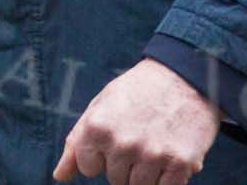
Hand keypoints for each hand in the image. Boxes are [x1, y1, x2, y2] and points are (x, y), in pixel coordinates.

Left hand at [54, 57, 219, 184]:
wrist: (186, 73)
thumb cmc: (140, 90)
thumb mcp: (102, 105)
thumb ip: (77, 142)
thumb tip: (60, 176)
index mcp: (98, 128)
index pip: (89, 168)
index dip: (103, 153)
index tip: (118, 133)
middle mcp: (122, 144)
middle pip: (115, 180)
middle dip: (127, 162)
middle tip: (142, 133)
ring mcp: (152, 155)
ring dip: (148, 171)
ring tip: (157, 141)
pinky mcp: (179, 163)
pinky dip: (168, 177)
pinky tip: (171, 152)